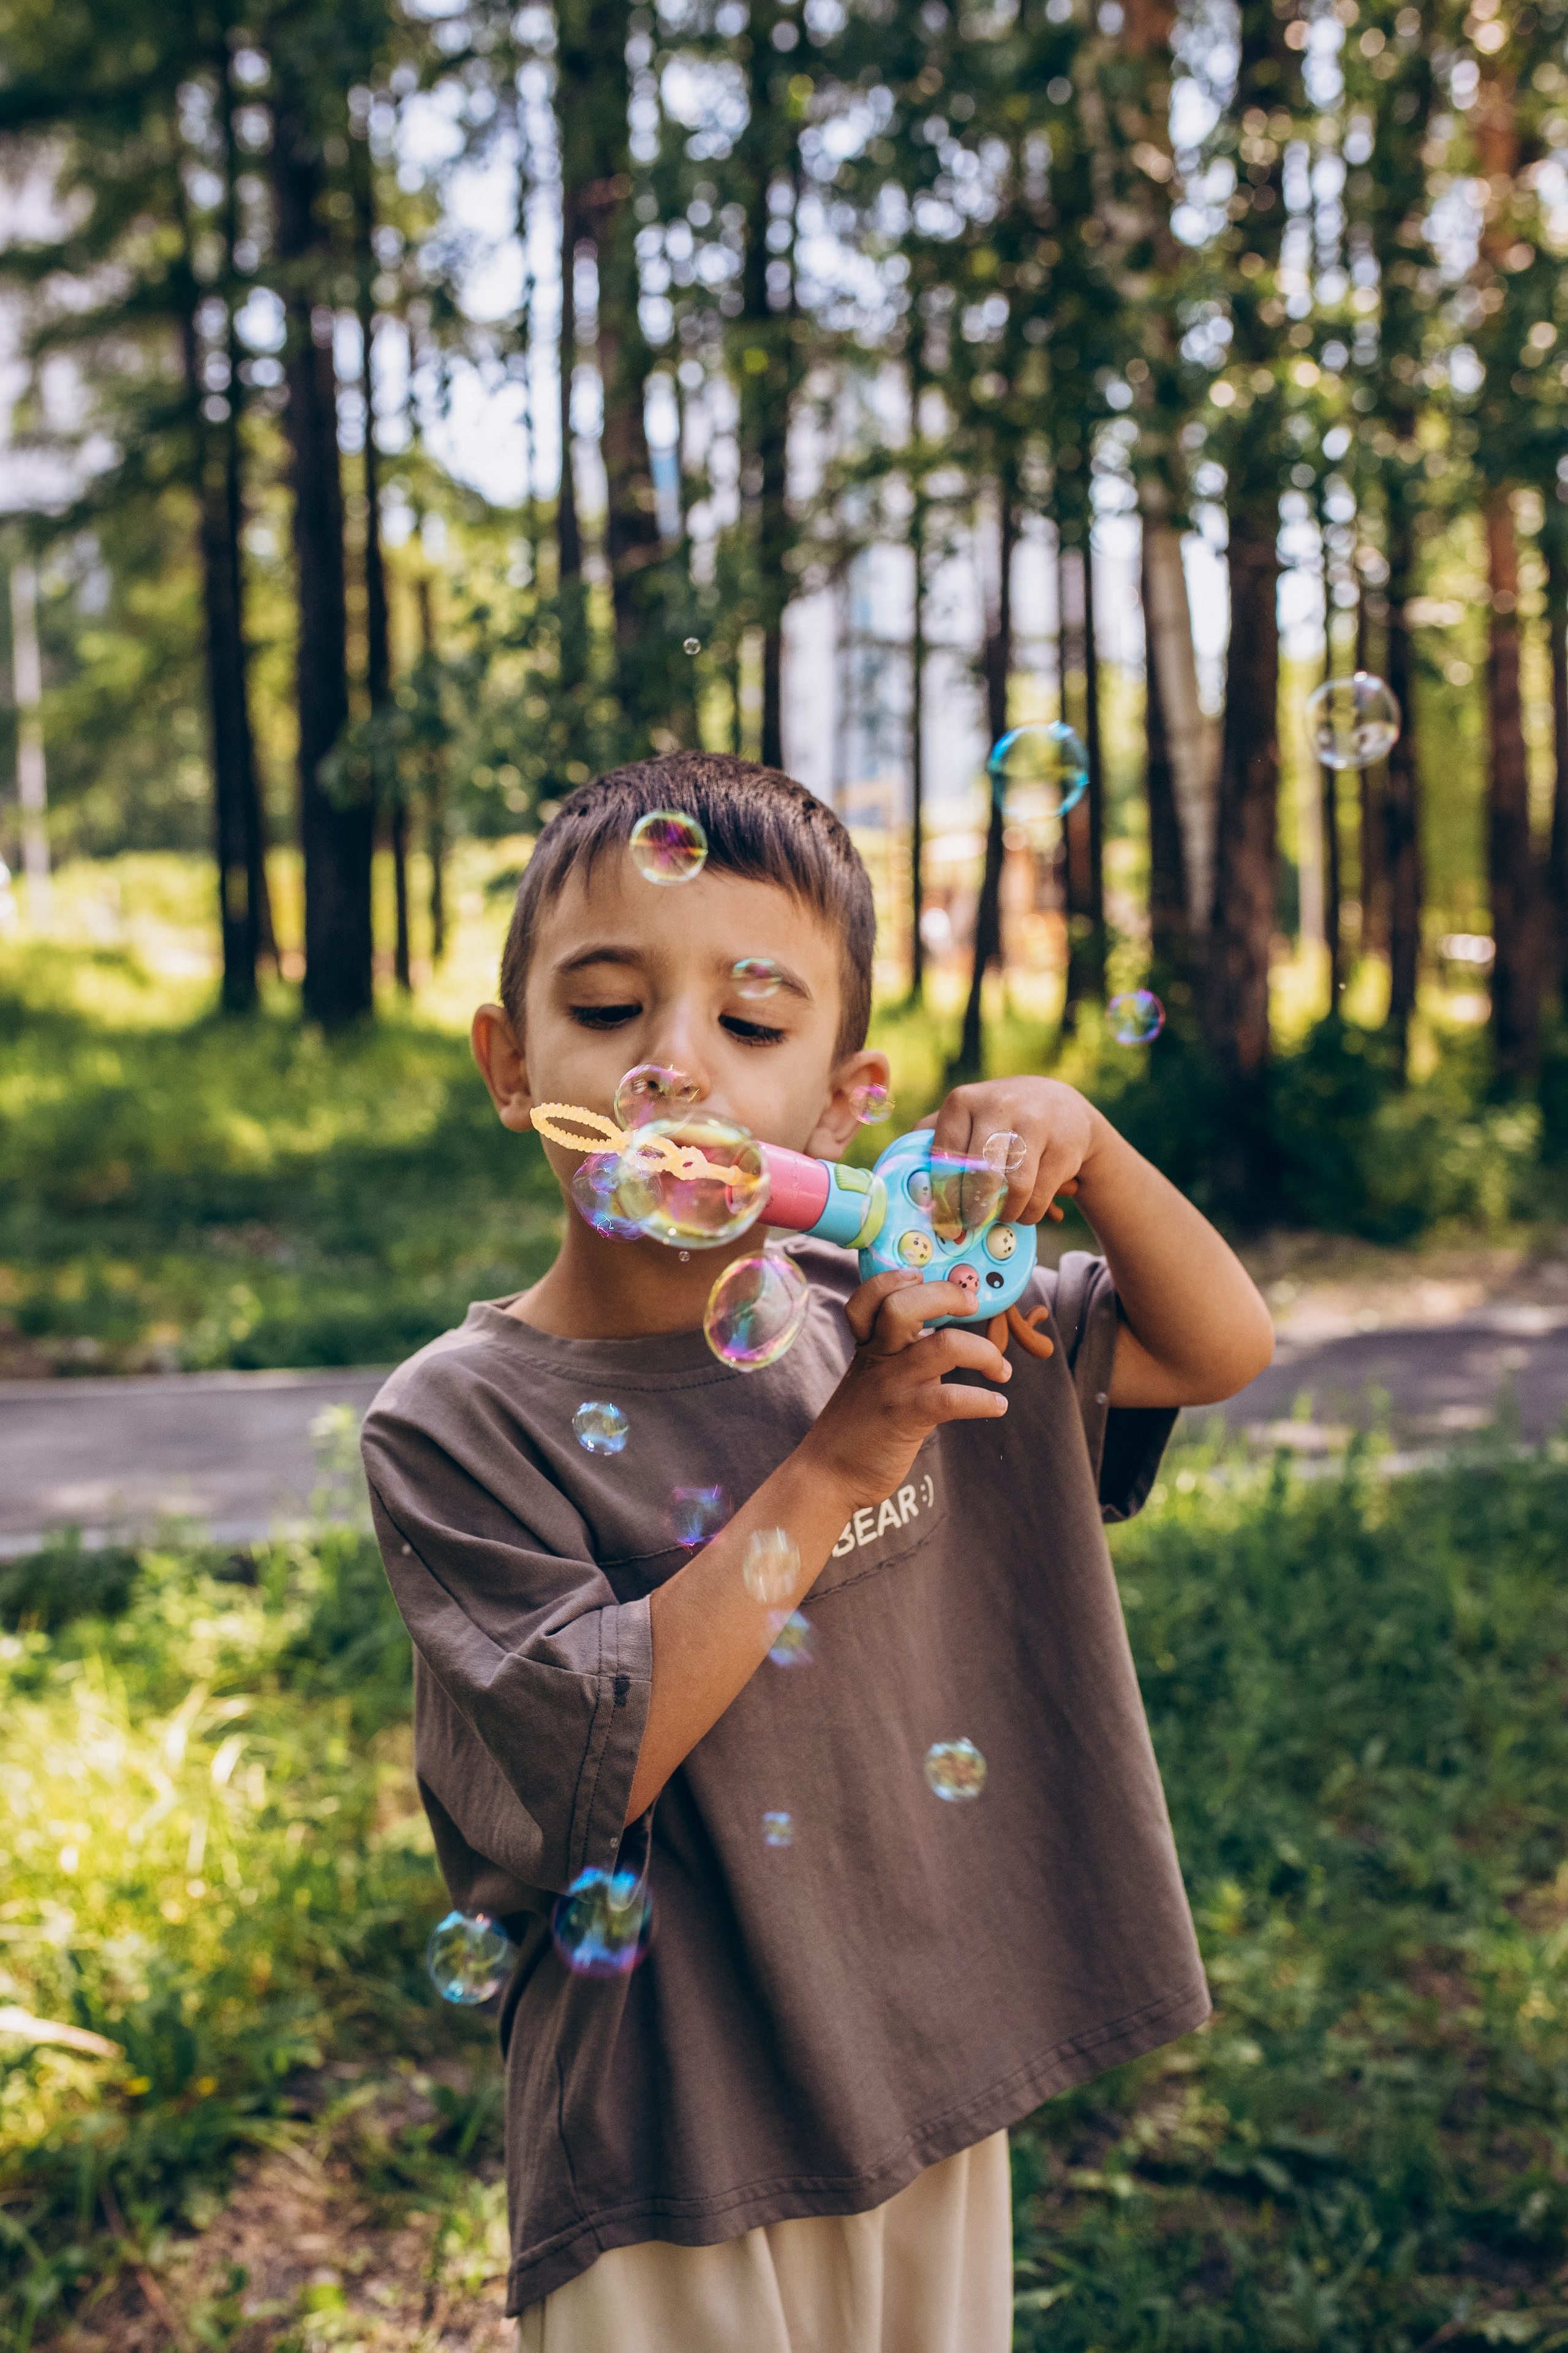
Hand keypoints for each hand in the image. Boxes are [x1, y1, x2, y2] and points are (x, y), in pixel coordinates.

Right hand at [801, 1269, 1009, 1512]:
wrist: (828, 1475)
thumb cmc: (856, 1426)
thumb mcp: (870, 1379)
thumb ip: (897, 1355)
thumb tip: (941, 1337)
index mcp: (868, 1346)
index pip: (868, 1297)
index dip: (894, 1279)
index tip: (922, 1276)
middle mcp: (878, 1358)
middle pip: (904, 1305)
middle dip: (947, 1296)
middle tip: (972, 1306)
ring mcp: (891, 1385)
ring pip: (943, 1346)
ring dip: (984, 1352)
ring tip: (1001, 1369)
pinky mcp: (905, 1417)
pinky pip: (952, 1399)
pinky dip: (983, 1400)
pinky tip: (997, 1405)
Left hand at [927, 1077, 1097, 1227]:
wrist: (1063, 1107)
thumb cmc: (999, 1120)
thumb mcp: (965, 1117)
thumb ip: (932, 1141)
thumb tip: (908, 1186)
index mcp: (963, 1101)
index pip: (944, 1157)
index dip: (942, 1194)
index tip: (942, 1218)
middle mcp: (998, 1106)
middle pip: (978, 1173)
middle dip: (970, 1209)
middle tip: (968, 1226)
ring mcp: (1035, 1124)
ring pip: (1013, 1188)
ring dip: (1003, 1213)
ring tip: (998, 1217)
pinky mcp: (1063, 1147)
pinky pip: (1038, 1197)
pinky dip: (1027, 1214)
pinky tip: (1023, 1210)